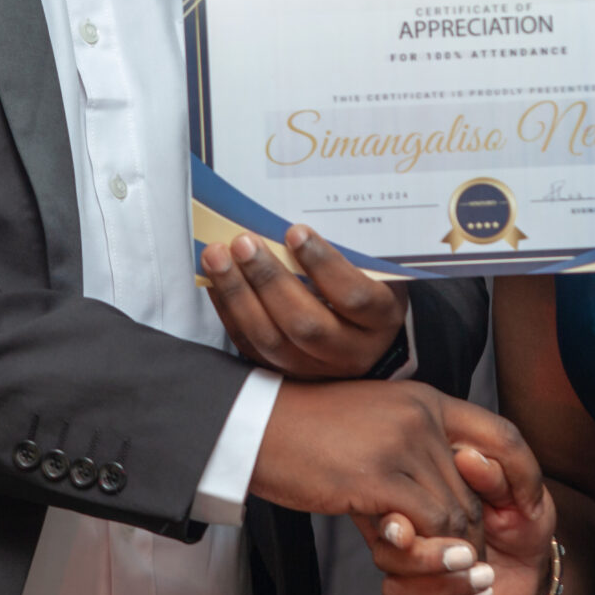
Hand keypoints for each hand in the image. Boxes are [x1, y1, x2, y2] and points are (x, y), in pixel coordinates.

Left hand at [202, 225, 409, 378]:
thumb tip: (293, 223)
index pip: (353, 296)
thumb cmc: (370, 287)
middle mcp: (350, 351)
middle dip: (268, 280)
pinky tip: (214, 280)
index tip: (295, 232)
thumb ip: (347, 251)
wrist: (368, 337)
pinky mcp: (284, 371)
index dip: (323, 264)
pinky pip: (248, 344)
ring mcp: (315, 368)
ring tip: (217, 257)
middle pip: (306, 324)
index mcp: (380, 319)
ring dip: (238, 295)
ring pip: (270, 340)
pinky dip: (227, 309)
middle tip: (244, 243)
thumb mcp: (375, 269)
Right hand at [248, 381, 541, 547]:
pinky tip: (394, 548)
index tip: (521, 508)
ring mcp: (402, 443)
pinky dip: (421, 549)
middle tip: (444, 555)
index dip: (521, 475)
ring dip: (441, 548)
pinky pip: (426, 526)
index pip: (503, 435)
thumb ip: (413, 449)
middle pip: (474, 491)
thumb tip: (442, 502)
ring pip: (454, 515)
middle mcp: (423, 415)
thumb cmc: (309, 430)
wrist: (255, 425)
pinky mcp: (378, 476)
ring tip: (414, 556)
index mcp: (427, 399)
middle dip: (465, 533)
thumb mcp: (374, 422)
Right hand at [359, 443, 558, 594]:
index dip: (394, 522)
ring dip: (440, 587)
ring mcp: (414, 579)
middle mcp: (408, 542)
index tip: (407, 528)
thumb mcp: (516, 490)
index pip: (389, 509)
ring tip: (485, 575)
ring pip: (396, 592)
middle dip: (423, 558)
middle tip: (468, 555)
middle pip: (385, 554)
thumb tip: (467, 458)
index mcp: (418, 503)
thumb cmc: (519, 512)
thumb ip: (493, 475)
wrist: (535, 561)